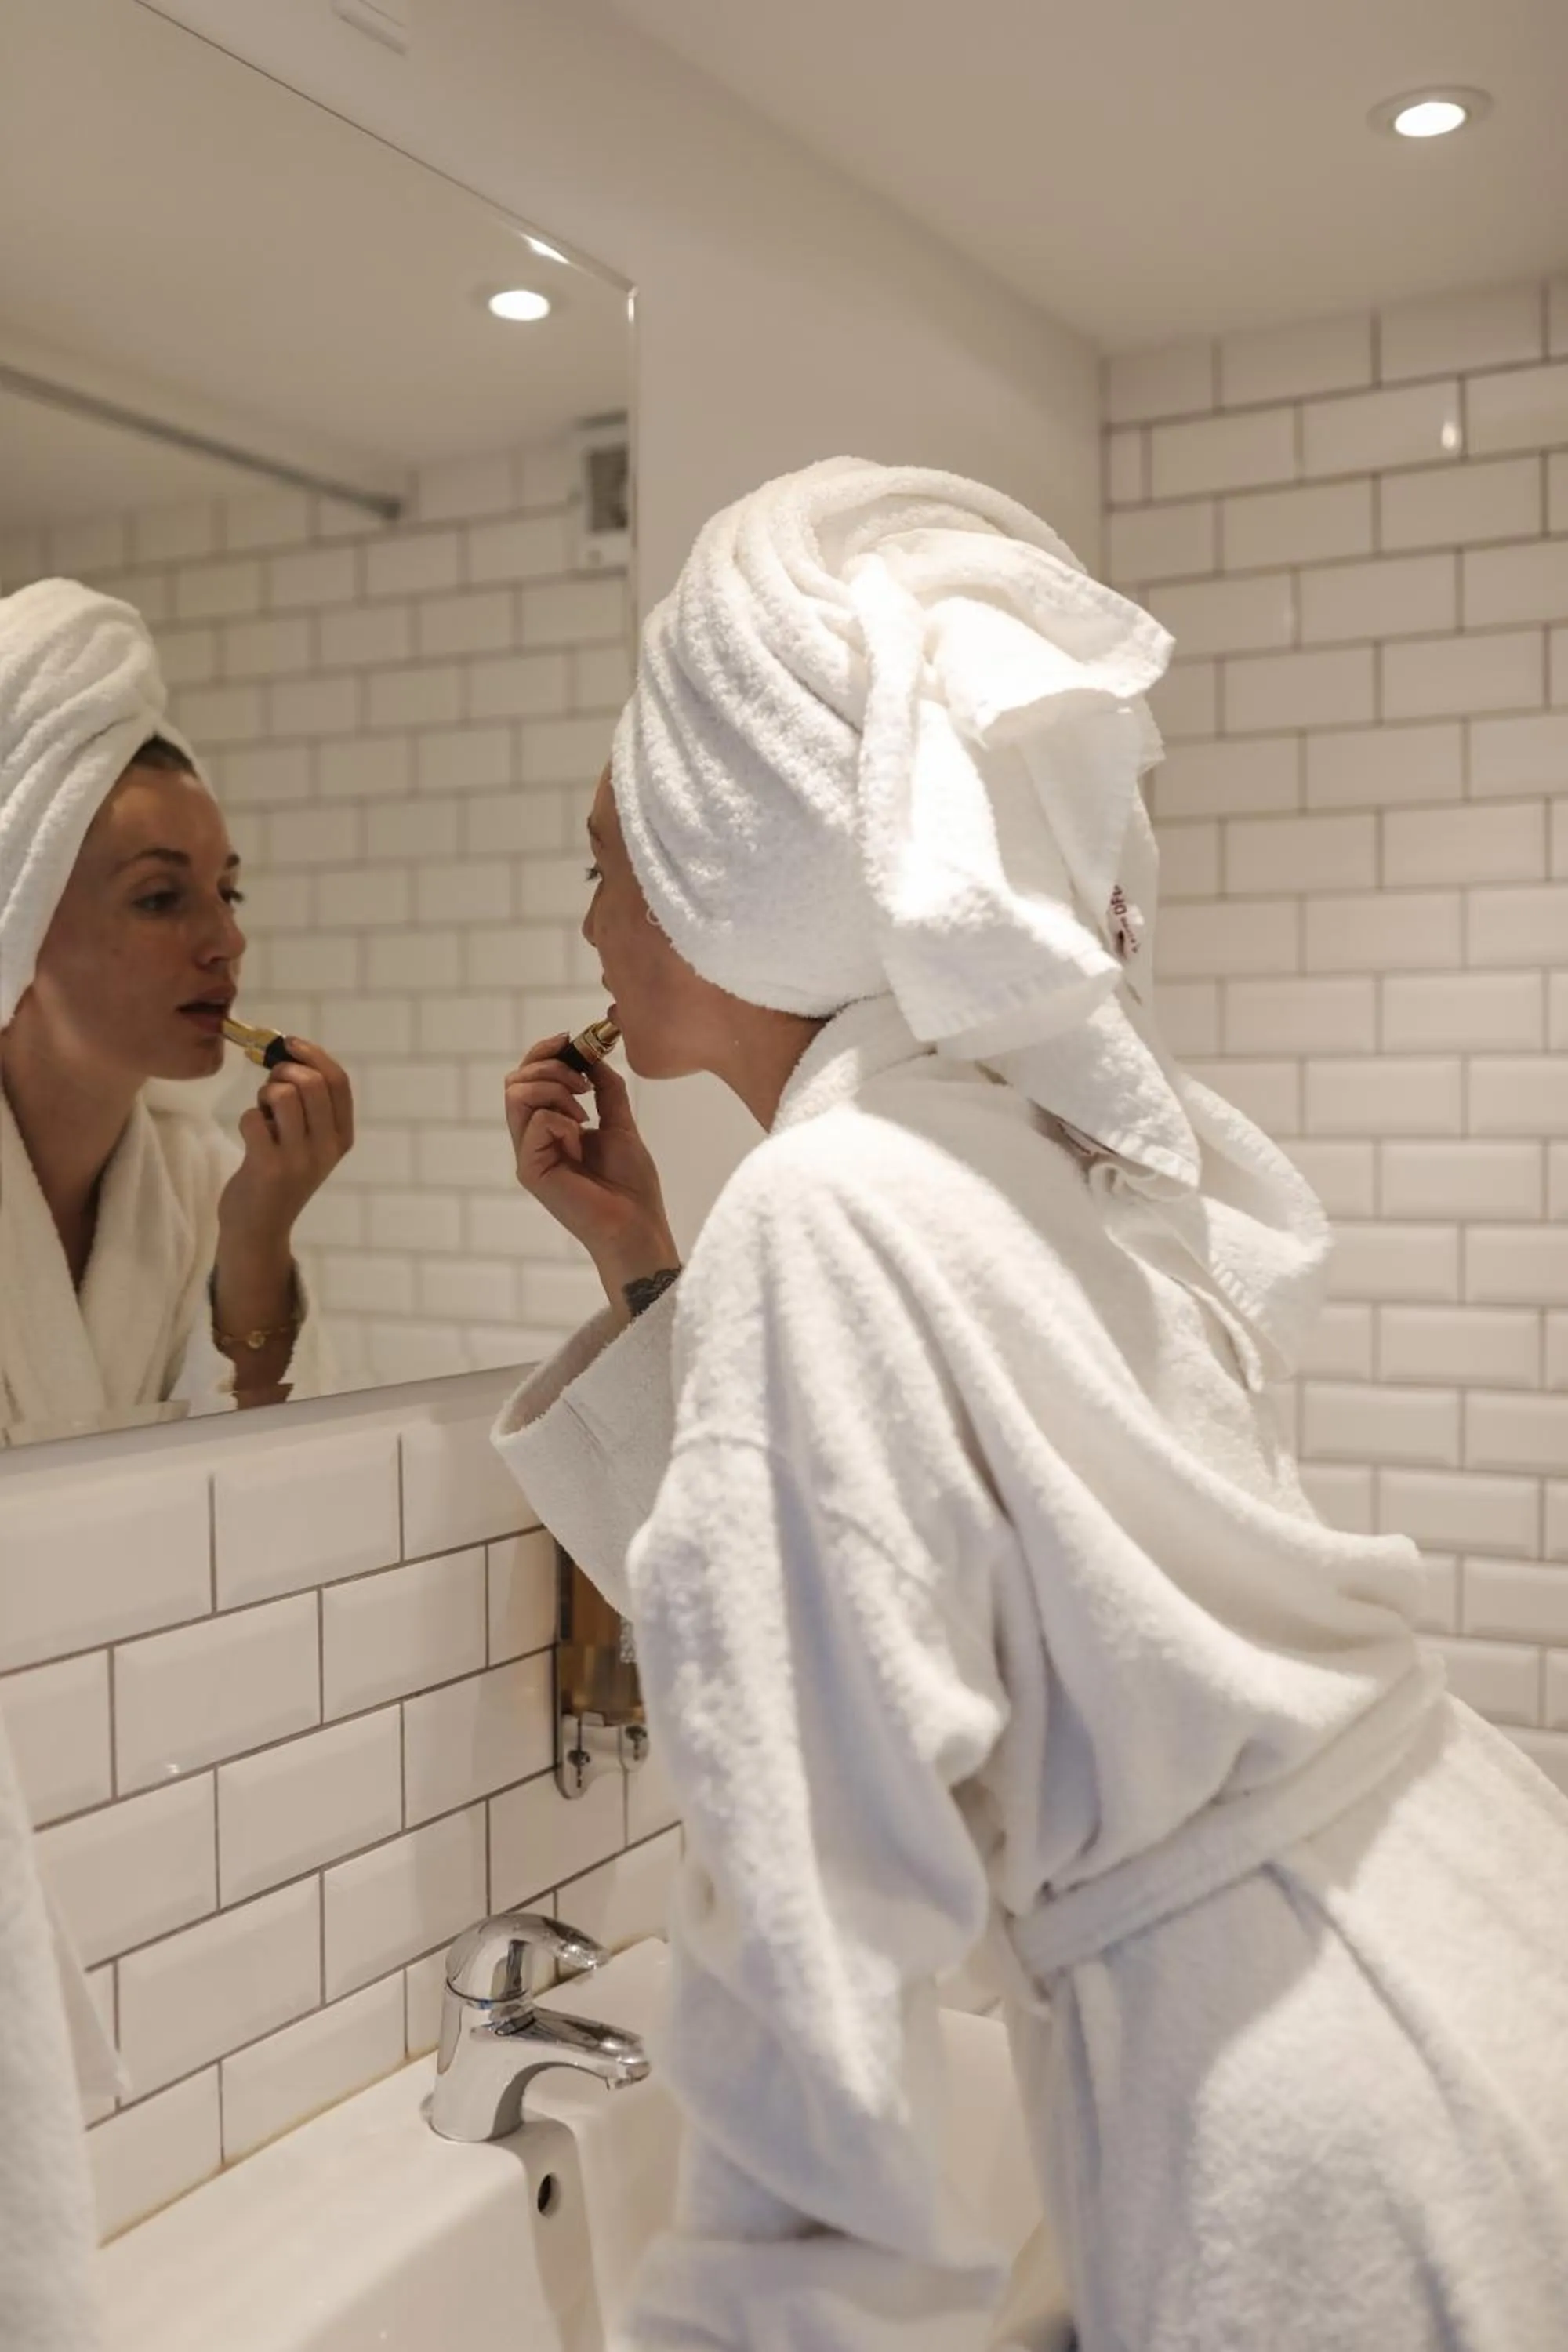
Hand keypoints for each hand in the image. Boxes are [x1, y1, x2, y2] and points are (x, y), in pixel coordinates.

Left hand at [217, 1034, 354, 1253]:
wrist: (259, 1230)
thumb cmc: (279, 1177)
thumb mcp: (308, 1144)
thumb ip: (307, 1105)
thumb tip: (285, 1055)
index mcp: (342, 1138)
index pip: (339, 1082)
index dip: (314, 1054)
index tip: (289, 1044)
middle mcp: (326, 1148)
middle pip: (312, 1082)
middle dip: (283, 1070)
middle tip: (270, 1085)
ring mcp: (299, 1159)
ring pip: (282, 1094)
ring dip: (264, 1095)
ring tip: (263, 1113)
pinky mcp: (268, 1168)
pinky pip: (253, 1117)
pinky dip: (248, 1119)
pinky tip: (252, 1137)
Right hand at [504, 1032, 675, 1284]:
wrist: (637, 1224)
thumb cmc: (631, 1185)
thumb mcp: (620, 1124)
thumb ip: (606, 1091)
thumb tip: (595, 1058)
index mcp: (550, 1129)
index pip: (529, 1077)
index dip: (545, 1051)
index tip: (573, 1039)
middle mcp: (533, 1140)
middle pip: (515, 1080)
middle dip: (551, 1065)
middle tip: (584, 1083)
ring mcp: (529, 1155)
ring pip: (517, 1094)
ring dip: (555, 1088)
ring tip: (584, 1111)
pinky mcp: (531, 1170)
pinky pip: (534, 1121)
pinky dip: (561, 1118)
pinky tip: (582, 1137)